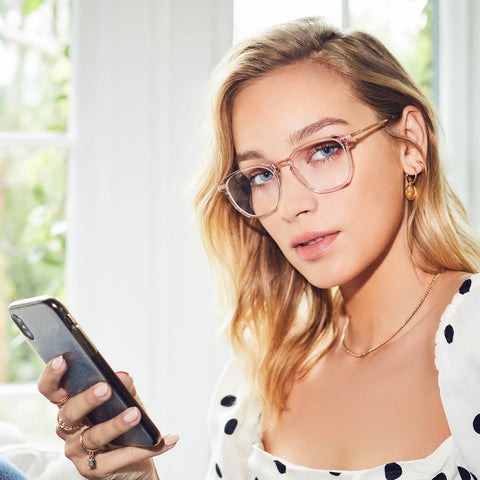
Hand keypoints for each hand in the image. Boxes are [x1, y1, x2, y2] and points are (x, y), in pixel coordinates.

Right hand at [38, 356, 178, 479]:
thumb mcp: (126, 402)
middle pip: (70, 413)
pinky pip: (119, 458)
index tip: (62, 360)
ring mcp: (78, 451)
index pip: (53, 390)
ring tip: (136, 414)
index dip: (52, 376)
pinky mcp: (94, 469)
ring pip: (94, 436)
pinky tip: (166, 439)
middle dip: (87, 399)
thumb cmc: (125, 426)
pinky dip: (144, 448)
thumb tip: (123, 376)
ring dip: (117, 424)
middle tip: (105, 389)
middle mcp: (69, 429)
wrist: (136, 463)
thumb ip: (124, 388)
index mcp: (71, 406)